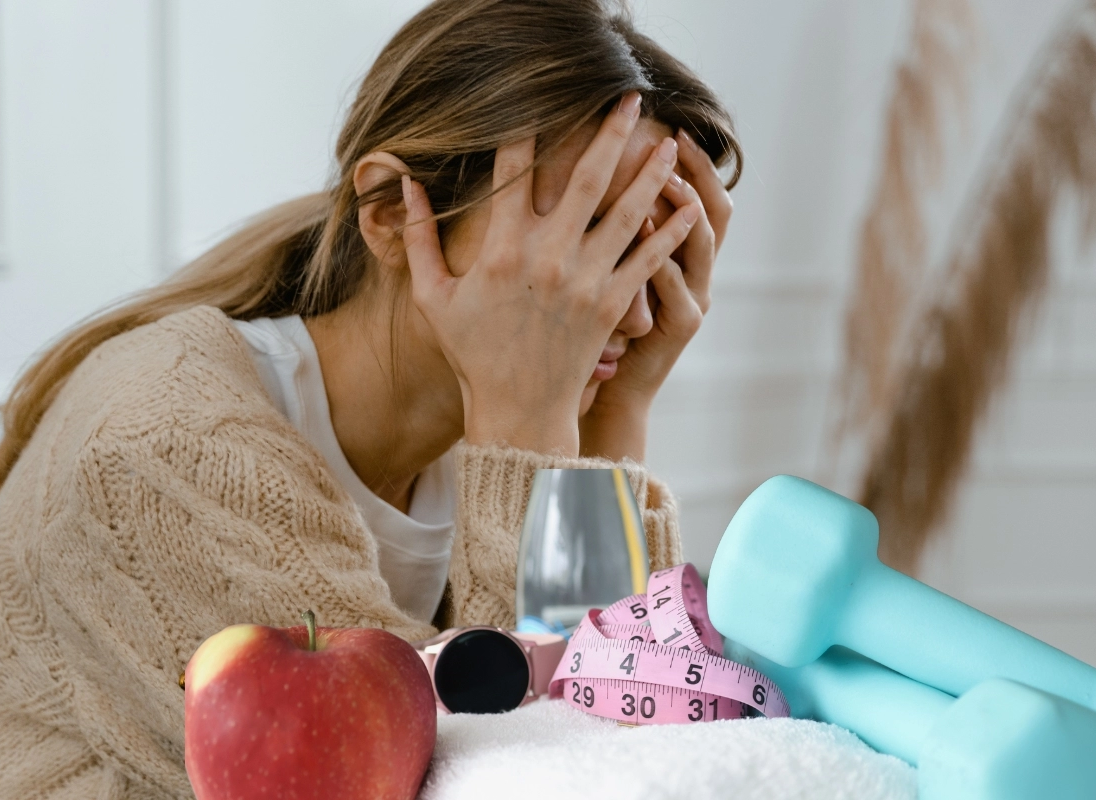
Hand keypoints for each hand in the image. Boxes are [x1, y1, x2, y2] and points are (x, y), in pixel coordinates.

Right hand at [402, 94, 700, 456]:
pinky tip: (688, 205)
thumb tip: (406, 185)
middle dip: (611, 132)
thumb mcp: (433, 297)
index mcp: (502, 248)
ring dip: (650, 171)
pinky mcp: (613, 304)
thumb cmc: (473, 353)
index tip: (539, 97)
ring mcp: (586, 279)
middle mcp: (548, 256)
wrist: (518, 410)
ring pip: (628, 211)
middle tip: (630, 97)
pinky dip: (671, 231)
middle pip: (587, 177)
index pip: (514, 170)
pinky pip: (649, 259)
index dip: (526, 128)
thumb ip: (418, 239)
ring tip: (670, 141)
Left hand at [579, 127, 733, 461]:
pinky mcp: (680, 325)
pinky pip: (676, 286)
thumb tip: (586, 173)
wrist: (606, 391)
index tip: (670, 125)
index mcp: (679, 255)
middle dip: (698, 171)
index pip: (695, 195)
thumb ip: (608, 230)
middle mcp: (696, 272)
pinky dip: (664, 256)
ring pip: (701, 243)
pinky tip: (646, 230)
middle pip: (714, 209)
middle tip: (674, 137)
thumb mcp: (609, 275)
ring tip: (664, 177)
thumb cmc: (596, 331)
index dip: (693, 162)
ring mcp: (693, 298)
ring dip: (684, 207)